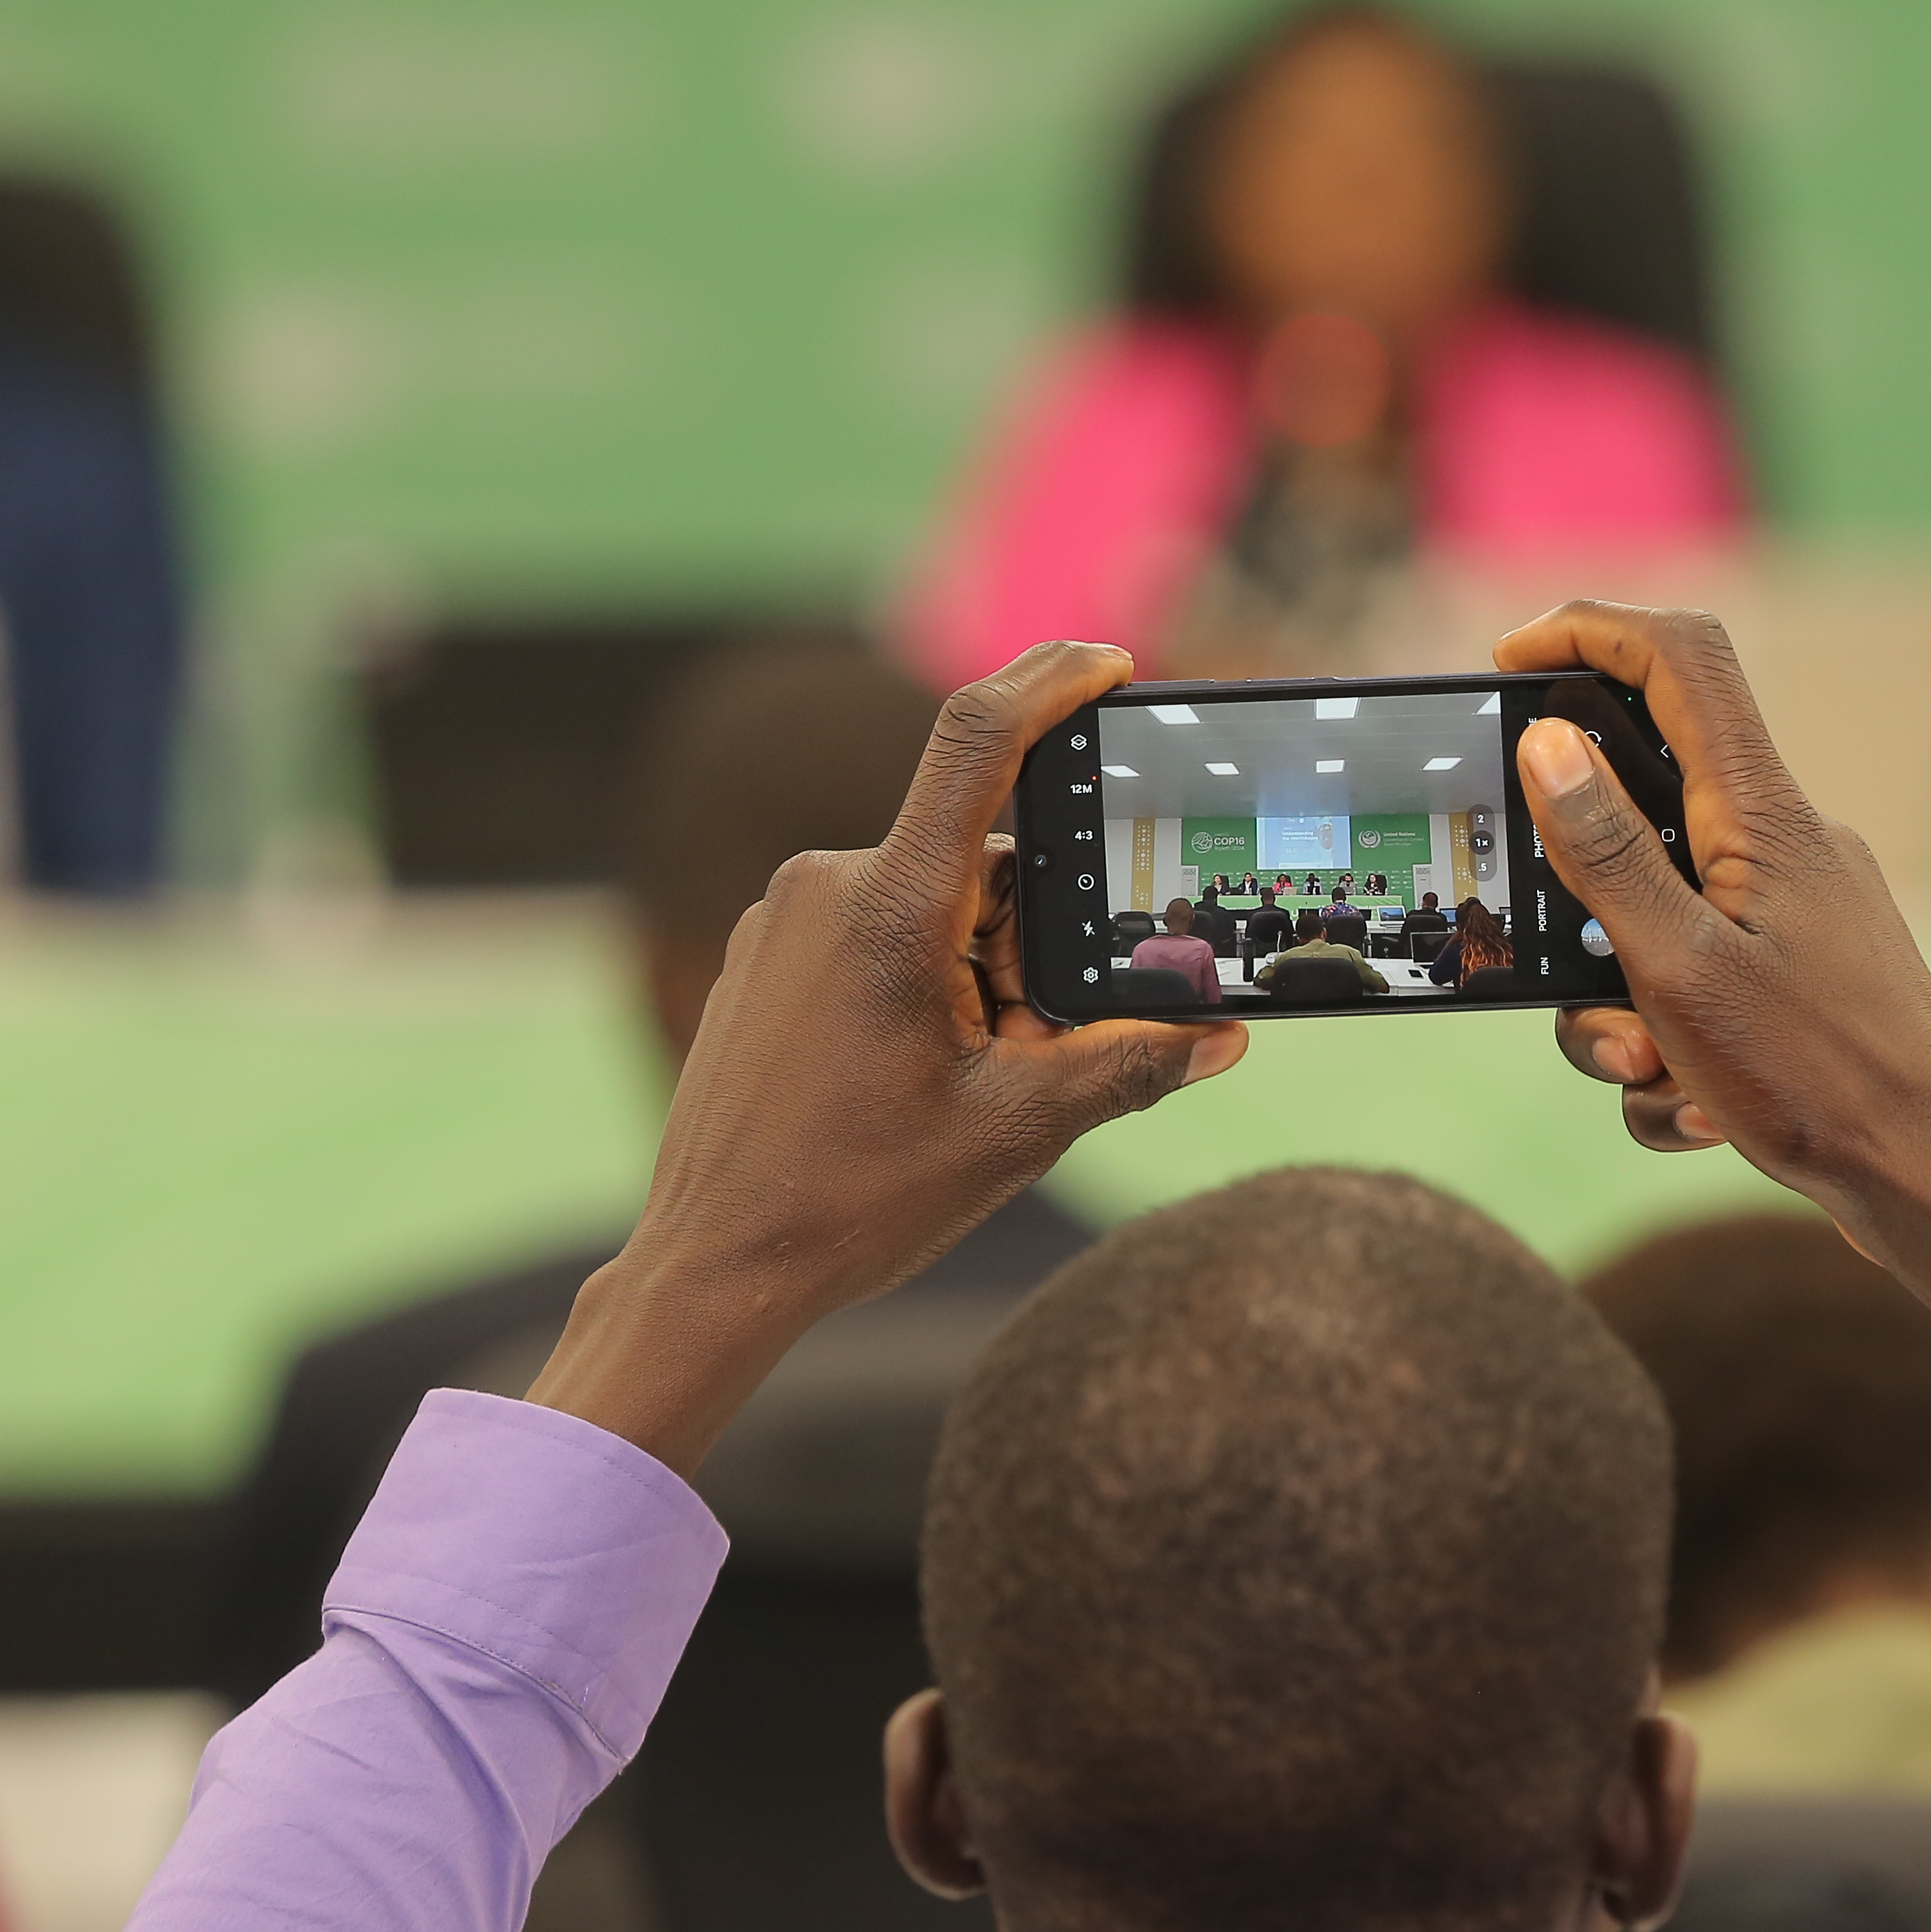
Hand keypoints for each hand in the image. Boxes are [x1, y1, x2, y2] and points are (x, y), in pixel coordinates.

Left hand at [529, 641, 1244, 1472]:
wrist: (712, 1267)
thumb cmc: (850, 1203)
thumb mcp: (1016, 1132)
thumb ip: (1126, 1065)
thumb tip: (1218, 1035)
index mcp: (892, 911)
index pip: (976, 740)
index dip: (1049, 681)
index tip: (1109, 664)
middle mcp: (828, 887)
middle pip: (977, 865)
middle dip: (1029, 942)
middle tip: (1028, 1049)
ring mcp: (783, 919)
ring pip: (927, 904)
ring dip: (974, 971)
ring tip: (957, 1083)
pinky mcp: (763, 955)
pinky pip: (870, 933)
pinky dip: (917, 983)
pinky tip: (905, 1080)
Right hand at [1496, 602, 1930, 1339]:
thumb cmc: (1823, 1081)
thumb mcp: (1680, 967)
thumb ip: (1607, 852)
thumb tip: (1547, 739)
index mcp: (1762, 814)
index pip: (1677, 658)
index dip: (1586, 630)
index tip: (1506, 660)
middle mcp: (1784, 845)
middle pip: (1641, 808)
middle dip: (1578, 902)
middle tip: (1561, 976)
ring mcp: (1795, 914)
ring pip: (1653, 924)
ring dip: (1620, 1009)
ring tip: (1655, 1077)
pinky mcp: (1798, 981)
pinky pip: (1695, 992)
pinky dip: (1672, 1057)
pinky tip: (1700, 1115)